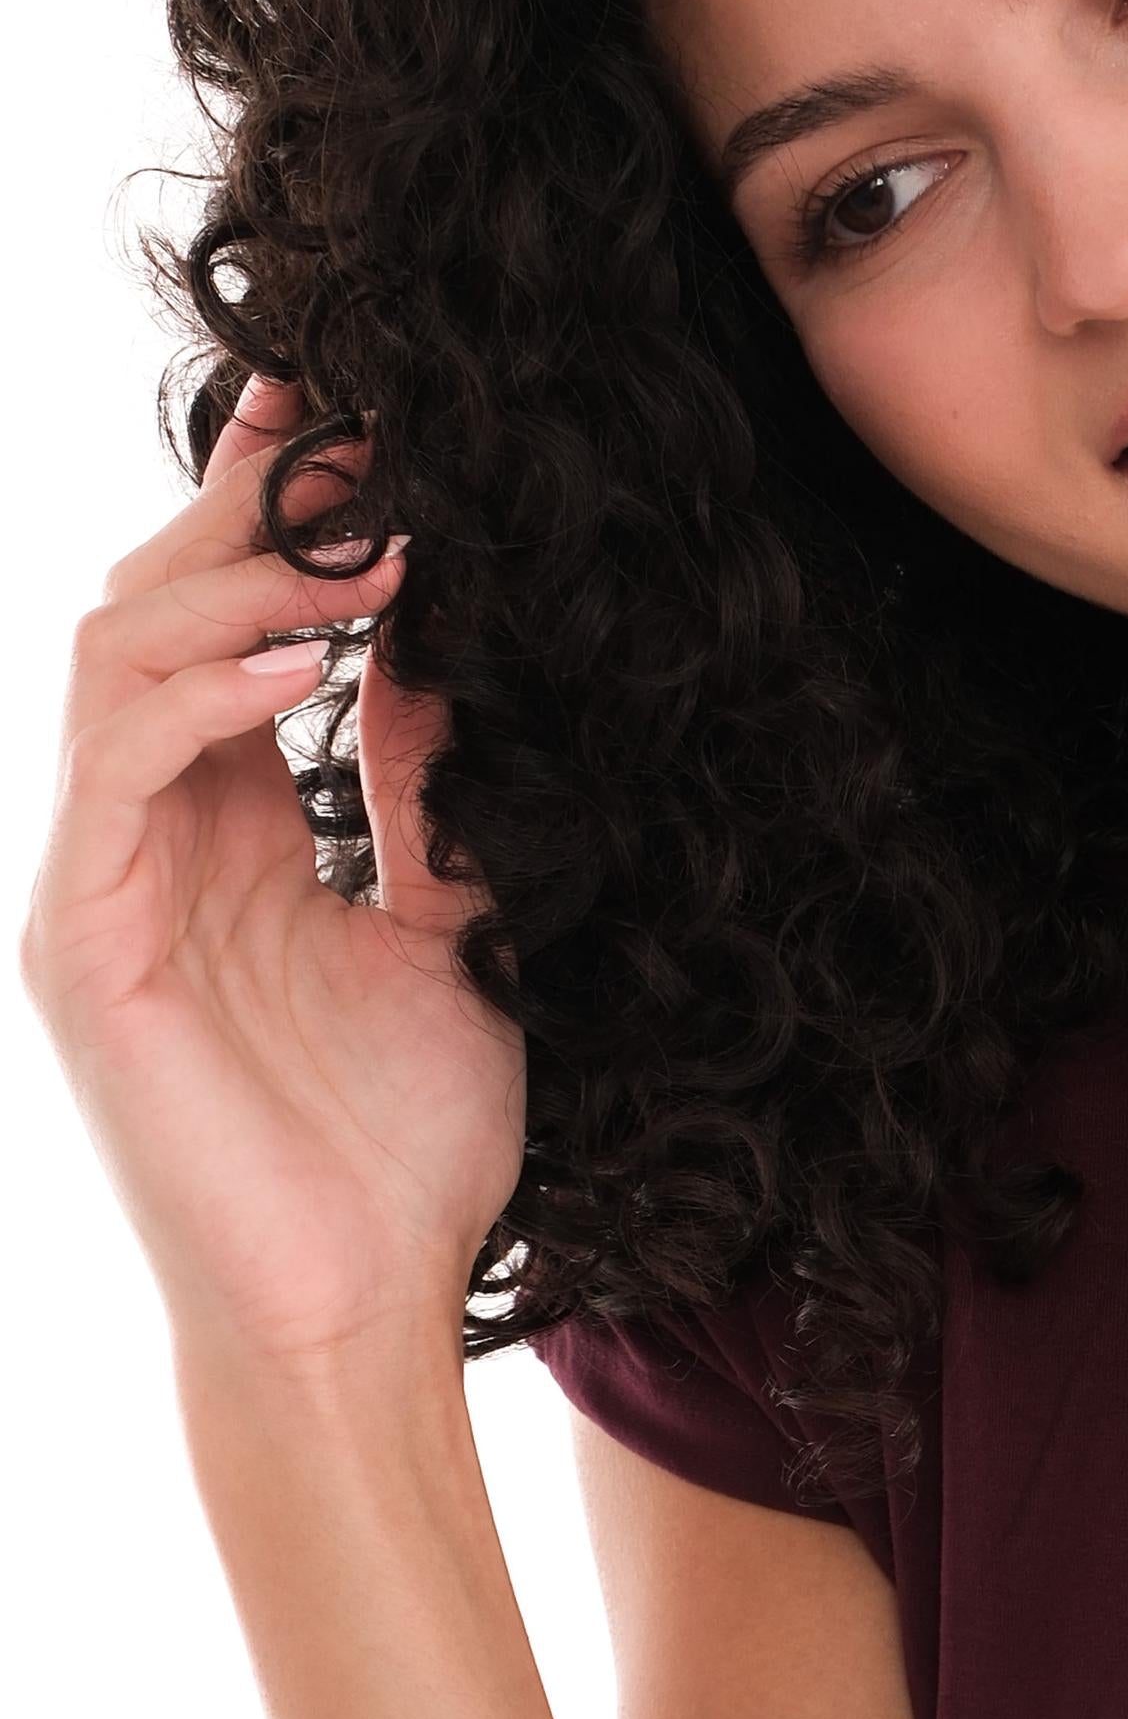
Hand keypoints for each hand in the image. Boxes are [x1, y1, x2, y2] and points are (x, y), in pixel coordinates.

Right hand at [20, 373, 526, 1363]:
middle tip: (374, 431)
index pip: (235, 625)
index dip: (281, 513)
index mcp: (234, 826)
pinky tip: (302, 661)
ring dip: (241, 581)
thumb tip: (444, 652)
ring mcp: (104, 880)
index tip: (367, 409)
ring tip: (373, 547)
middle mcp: (152, 833)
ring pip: (114, 657)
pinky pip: (113, 774)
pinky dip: (198, 695)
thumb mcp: (456, 933)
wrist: (366, 1309)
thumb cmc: (405, 1146)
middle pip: (159, 604)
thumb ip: (433, 797)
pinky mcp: (82, 943)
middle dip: (256, 508)